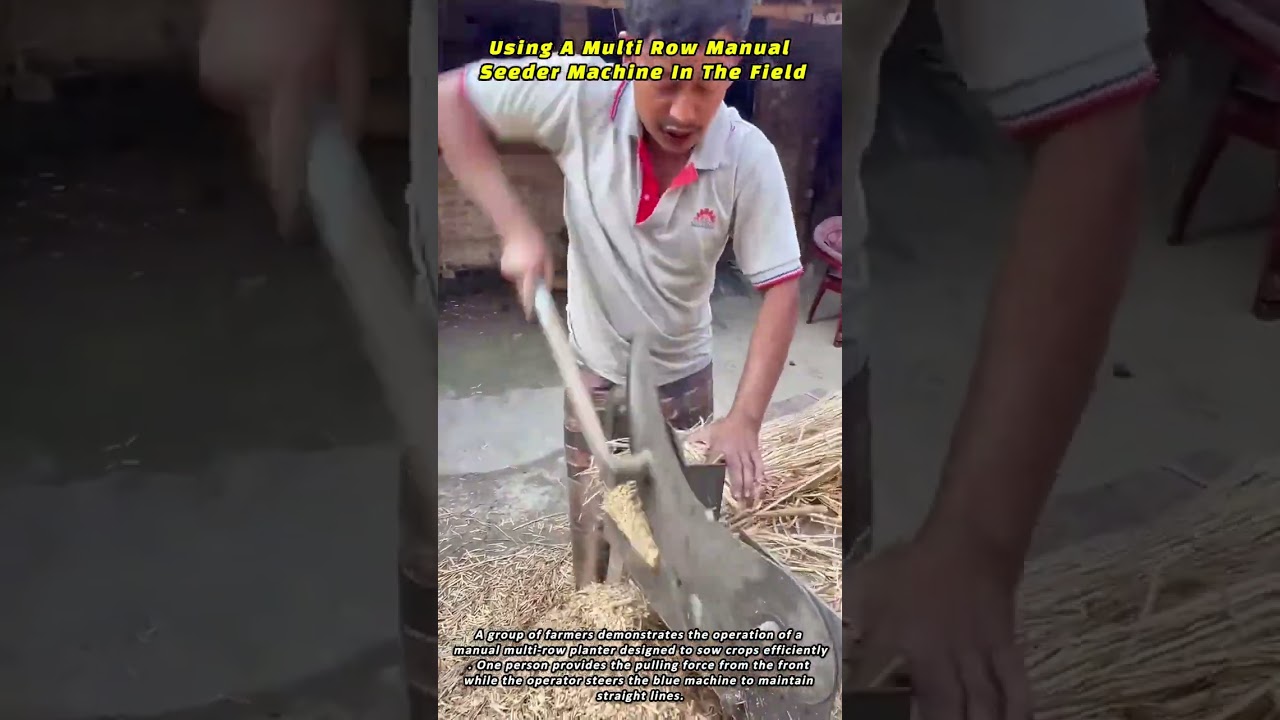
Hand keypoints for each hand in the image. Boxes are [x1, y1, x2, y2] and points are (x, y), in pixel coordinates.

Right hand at [198, 0, 364, 238]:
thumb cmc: (323, 3)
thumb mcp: (352, 51)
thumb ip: (351, 103)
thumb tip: (346, 148)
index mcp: (286, 84)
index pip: (285, 157)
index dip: (288, 197)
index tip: (292, 229)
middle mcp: (243, 88)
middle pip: (264, 146)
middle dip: (285, 154)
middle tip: (309, 148)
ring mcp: (218, 76)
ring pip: (250, 122)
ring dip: (273, 118)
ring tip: (293, 82)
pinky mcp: (205, 66)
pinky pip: (238, 97)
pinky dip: (256, 94)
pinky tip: (271, 63)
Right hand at [500, 232, 553, 317]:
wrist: (516, 226)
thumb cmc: (536, 240)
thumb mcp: (548, 256)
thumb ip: (547, 274)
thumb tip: (547, 289)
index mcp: (529, 270)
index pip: (528, 293)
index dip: (530, 306)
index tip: (531, 316)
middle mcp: (516, 273)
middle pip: (523, 289)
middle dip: (530, 288)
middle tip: (537, 278)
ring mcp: (508, 271)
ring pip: (519, 282)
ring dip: (526, 277)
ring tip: (530, 263)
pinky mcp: (504, 268)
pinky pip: (515, 275)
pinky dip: (520, 271)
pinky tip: (522, 259)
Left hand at [688, 413, 763, 505]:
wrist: (744, 418)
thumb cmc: (724, 427)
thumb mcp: (708, 431)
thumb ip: (697, 439)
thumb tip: (685, 443)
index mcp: (721, 449)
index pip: (716, 463)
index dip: (716, 475)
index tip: (713, 486)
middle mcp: (734, 453)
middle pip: (737, 471)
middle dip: (738, 486)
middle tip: (739, 500)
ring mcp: (746, 453)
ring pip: (749, 470)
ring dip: (749, 484)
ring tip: (749, 497)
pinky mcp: (755, 452)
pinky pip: (758, 464)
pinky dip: (760, 474)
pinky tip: (761, 484)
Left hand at [849, 532, 1030, 719]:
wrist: (967, 545)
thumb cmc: (913, 567)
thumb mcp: (869, 587)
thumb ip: (850, 613)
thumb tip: (834, 630)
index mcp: (901, 641)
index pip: (885, 685)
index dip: (881, 705)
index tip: (880, 715)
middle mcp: (940, 655)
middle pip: (945, 707)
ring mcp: (976, 654)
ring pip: (982, 702)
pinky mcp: (1005, 649)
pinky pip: (1015, 686)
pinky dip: (1016, 708)